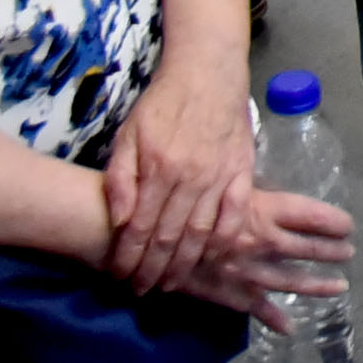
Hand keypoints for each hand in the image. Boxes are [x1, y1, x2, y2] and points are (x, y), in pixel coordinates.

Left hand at [94, 53, 252, 296]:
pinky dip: (225, 241)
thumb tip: (119, 221)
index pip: (140, 227)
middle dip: (154, 270)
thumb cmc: (162, 104)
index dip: (129, 257)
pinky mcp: (242, 172)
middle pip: (170, 238)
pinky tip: (213, 258)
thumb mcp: (128, 135)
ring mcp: (219, 177)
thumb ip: (120, 178)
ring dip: (186, 264)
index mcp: (158, 169)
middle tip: (142, 290)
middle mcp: (189, 178)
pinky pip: (236, 215)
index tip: (119, 276)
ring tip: (171, 283)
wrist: (207, 72)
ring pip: (201, 233)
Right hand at [150, 186, 355, 319]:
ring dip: (316, 284)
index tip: (348, 225)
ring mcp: (245, 269)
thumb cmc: (184, 200)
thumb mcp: (224, 184)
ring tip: (339, 287)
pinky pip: (256, 308)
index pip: (310, 215)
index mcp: (261, 208)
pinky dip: (274, 319)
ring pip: (290, 280)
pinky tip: (290, 327)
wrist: (146, 234)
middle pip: (306, 247)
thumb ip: (252, 191)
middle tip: (349, 253)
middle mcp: (260, 239)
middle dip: (330, 252)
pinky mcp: (227, 292)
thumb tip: (274, 196)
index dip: (332, 221)